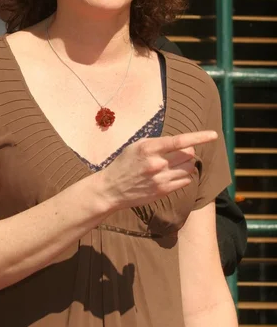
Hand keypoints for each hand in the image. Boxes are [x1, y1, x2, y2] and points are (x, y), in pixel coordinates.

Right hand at [98, 130, 217, 210]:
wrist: (111, 189)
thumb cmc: (124, 164)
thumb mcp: (136, 146)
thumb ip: (156, 143)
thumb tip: (179, 142)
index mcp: (149, 148)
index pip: (179, 140)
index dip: (199, 137)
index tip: (214, 135)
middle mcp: (157, 163)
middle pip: (188, 154)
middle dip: (188, 151)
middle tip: (180, 152)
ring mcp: (161, 179)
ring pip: (189, 168)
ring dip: (187, 164)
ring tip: (175, 164)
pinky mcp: (163, 191)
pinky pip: (185, 181)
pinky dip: (184, 176)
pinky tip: (173, 174)